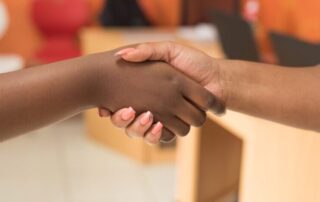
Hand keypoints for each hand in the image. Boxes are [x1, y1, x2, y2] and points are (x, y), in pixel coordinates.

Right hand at [93, 50, 216, 142]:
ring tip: (145, 115)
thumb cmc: (193, 62)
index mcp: (147, 89)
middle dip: (122, 120)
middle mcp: (151, 105)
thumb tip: (121, 55)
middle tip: (126, 111)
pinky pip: (159, 137)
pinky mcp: (173, 126)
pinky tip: (156, 123)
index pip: (118, 103)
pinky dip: (154, 134)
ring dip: (138, 128)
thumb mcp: (167, 51)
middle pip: (126, 121)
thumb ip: (146, 51)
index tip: (105, 109)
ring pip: (140, 131)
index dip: (110, 108)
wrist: (216, 77)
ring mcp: (162, 116)